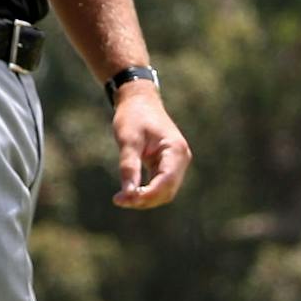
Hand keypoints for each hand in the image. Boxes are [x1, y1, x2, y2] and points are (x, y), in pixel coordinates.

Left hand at [111, 88, 190, 208]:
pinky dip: (146, 191)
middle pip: (167, 191)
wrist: (138, 100)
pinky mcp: (168, 164)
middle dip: (145, 199)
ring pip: (164, 191)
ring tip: (121, 198)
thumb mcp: (128, 140)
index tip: (123, 200)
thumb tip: (128, 194)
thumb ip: (129, 167)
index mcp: (175, 150)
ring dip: (145, 198)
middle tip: (119, 200)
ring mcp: (176, 162)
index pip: (166, 182)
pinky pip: (160, 185)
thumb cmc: (133, 116)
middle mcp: (181, 158)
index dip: (146, 196)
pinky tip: (129, 191)